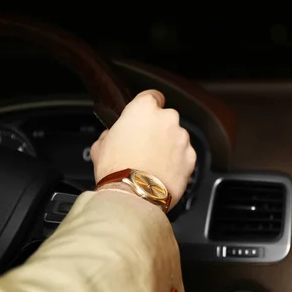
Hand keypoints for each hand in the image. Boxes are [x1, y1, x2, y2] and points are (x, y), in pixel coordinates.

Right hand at [90, 89, 196, 209]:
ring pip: (177, 137)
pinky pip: (185, 154)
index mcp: (143, 109)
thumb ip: (111, 134)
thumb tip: (112, 136)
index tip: (145, 116)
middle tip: (144, 146)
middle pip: (165, 118)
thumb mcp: (100, 146)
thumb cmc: (116, 169)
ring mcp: (182, 137)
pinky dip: (178, 161)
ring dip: (168, 146)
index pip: (152, 96)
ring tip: (153, 163)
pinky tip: (163, 172)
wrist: (134, 195)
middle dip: (158, 129)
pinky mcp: (191, 156)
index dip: (148, 106)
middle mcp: (167, 118)